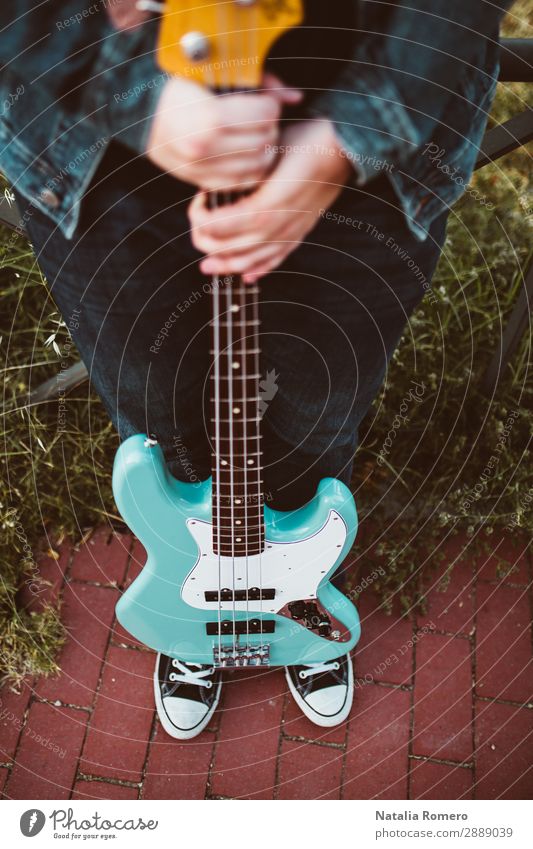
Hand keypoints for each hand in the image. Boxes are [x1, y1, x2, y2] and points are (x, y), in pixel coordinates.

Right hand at [146, 74, 300, 190]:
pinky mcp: (204, 183)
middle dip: (268, 127)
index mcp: (210, 117)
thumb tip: (296, 97)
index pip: (265, 114)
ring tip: (253, 136)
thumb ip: (259, 83)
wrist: (147, 118)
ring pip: (259, 165)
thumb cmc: (184, 90)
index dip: (269, 104)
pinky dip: (250, 169)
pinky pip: (244, 182)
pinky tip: (244, 154)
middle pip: (265, 140)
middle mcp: (207, 147)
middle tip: (259, 119)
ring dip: (263, 150)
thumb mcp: (216, 75)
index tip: (262, 101)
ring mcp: (204, 169)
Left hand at [188, 120, 352, 280]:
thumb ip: (246, 172)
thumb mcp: (271, 148)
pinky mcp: (301, 234)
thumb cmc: (306, 139)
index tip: (198, 203)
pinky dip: (259, 270)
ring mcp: (293, 232)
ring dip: (227, 264)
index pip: (226, 225)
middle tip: (198, 225)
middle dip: (208, 242)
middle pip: (235, 248)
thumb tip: (215, 185)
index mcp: (272, 202)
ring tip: (208, 264)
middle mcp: (283, 224)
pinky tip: (247, 276)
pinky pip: (277, 260)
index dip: (206, 221)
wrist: (345, 145)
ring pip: (253, 262)